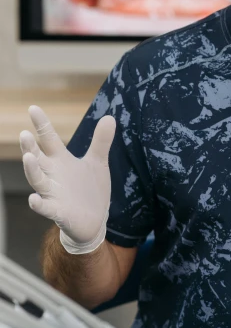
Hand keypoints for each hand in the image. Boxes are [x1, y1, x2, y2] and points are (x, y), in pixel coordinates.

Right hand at [20, 105, 115, 254]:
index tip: (33, 108)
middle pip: (37, 158)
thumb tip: (109, 117)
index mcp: (61, 161)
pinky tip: (33, 199)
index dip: (41, 124)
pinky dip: (39, 204)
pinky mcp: (58, 212)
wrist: (94, 220)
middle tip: (24, 133)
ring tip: (28, 157)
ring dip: (32, 170)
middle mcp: (53, 175)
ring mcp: (53, 194)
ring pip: (38, 180)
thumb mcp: (97, 163)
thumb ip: (101, 141)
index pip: (48, 139)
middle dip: (30, 147)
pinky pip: (46, 208)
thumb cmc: (90, 190)